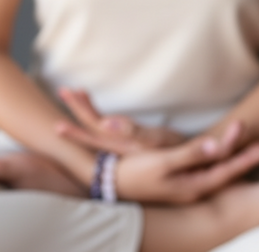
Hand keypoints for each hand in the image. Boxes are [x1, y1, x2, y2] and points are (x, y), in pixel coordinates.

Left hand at [56, 87, 184, 153]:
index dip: (76, 124)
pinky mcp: (137, 144)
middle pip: (92, 128)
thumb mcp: (157, 143)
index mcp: (122, 146)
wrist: (198, 168)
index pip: (93, 132)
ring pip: (100, 128)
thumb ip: (133, 133)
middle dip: (76, 110)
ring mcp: (128, 147)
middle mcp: (121, 149)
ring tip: (75, 91)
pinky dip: (102, 116)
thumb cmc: (178, 153)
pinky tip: (100, 110)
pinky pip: (112, 129)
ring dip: (87, 110)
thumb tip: (105, 122)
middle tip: (63, 90)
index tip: (61, 112)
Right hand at [115, 133, 258, 203]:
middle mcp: (192, 187)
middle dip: (245, 156)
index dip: (247, 158)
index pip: (227, 170)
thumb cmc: (134, 174)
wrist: (110, 183)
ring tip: (248, 142)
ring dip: (233, 154)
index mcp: (192, 185)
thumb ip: (191, 154)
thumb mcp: (163, 162)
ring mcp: (185, 184)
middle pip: (226, 170)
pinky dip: (217, 157)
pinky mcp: (177, 176)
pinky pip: (205, 166)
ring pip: (216, 168)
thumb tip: (218, 147)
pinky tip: (221, 152)